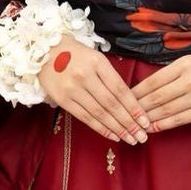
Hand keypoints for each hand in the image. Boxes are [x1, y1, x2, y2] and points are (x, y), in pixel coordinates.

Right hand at [37, 35, 151, 144]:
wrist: (45, 50)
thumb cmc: (77, 55)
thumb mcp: (97, 58)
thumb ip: (111, 78)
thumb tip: (131, 103)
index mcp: (98, 63)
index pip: (120, 89)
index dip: (134, 107)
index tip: (145, 121)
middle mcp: (85, 76)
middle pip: (111, 104)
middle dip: (129, 122)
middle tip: (142, 136)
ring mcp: (72, 89)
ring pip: (99, 113)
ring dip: (117, 129)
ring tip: (131, 139)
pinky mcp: (62, 99)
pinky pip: (85, 117)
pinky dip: (101, 128)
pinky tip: (113, 136)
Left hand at [130, 49, 190, 131]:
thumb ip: (170, 73)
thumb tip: (145, 88)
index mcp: (183, 64)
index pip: (152, 81)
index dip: (136, 92)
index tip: (123, 99)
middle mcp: (190, 80)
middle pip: (156, 97)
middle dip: (137, 108)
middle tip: (121, 115)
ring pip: (166, 110)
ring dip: (147, 119)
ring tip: (132, 124)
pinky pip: (180, 120)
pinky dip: (163, 125)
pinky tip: (151, 128)